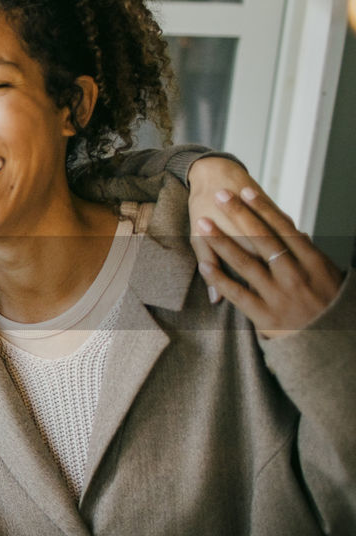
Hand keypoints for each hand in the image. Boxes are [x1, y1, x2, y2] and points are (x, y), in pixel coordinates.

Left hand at [195, 186, 343, 337]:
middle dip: (239, 214)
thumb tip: (297, 233)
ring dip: (221, 241)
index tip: (247, 191)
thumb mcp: (329, 277)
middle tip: (220, 195)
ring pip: (245, 262)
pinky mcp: (265, 315)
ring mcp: (278, 295)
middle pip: (261, 238)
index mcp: (312, 262)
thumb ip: (309, 255)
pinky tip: (203, 266)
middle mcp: (295, 275)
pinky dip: (219, 279)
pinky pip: (237, 294)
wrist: (333, 344)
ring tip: (203, 223)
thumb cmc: (330, 307)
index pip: (284, 228)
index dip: (263, 208)